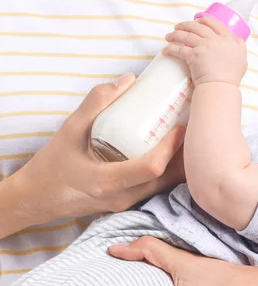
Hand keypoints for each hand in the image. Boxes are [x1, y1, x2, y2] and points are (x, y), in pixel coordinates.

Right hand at [14, 74, 185, 225]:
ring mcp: (127, 205)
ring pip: (164, 186)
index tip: (181, 126)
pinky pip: (155, 188)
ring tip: (187, 137)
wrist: (36, 198)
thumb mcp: (69, 129)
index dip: (171, 147)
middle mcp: (122, 197)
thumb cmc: (51, 165)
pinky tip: (172, 152)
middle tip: (192, 128)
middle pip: (166, 178)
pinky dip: (168, 170)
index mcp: (106, 181)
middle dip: (184, 154)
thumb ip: (97, 103)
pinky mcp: (128, 204)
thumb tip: (129, 80)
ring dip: (179, 163)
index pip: (151, 167)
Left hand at [163, 16, 247, 87]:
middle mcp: (215, 40)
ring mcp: (203, 46)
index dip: (204, 20)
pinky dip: (170, 49)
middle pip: (198, 27)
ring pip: (186, 35)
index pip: (215, 23)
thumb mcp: (242, 58)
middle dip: (186, 25)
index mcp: (229, 39)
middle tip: (179, 27)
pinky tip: (165, 50)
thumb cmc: (232, 76)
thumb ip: (239, 47)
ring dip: (175, 34)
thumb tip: (235, 42)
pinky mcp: (193, 55)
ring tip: (169, 36)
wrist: (222, 86)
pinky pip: (178, 49)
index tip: (198, 21)